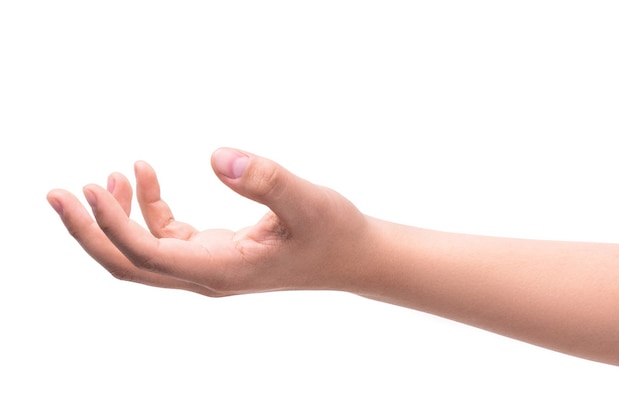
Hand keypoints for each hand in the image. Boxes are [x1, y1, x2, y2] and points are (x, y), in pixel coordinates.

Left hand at [47, 148, 369, 296]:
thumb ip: (266, 180)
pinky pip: (164, 236)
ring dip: (117, 217)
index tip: (88, 187)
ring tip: (108, 174)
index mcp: (221, 270)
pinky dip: (147, 208)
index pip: (148, 255)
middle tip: (56, 193)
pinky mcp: (212, 252)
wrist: (352, 256)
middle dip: (89, 232)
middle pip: (129, 264)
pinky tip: (144, 176)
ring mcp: (207, 265)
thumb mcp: (308, 201)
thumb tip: (216, 155)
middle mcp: (206, 274)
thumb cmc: (334, 232)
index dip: (112, 225)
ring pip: (142, 251)